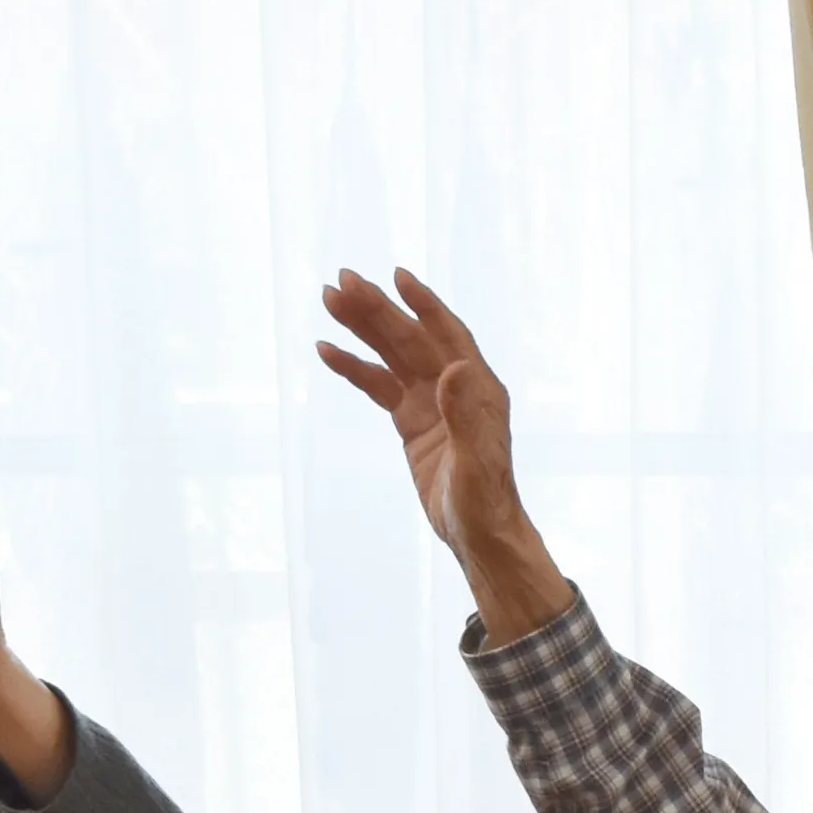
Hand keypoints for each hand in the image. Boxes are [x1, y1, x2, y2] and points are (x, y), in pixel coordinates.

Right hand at [316, 266, 571, 639]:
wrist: (478, 535)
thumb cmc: (484, 503)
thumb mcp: (476, 462)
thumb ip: (465, 415)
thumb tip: (454, 367)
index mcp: (477, 388)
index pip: (447, 335)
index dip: (424, 305)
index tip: (398, 276)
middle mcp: (454, 387)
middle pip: (410, 338)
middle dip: (377, 309)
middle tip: (341, 282)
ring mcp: (431, 402)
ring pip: (391, 355)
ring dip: (362, 328)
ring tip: (329, 301)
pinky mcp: (411, 421)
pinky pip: (379, 386)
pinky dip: (355, 368)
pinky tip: (328, 351)